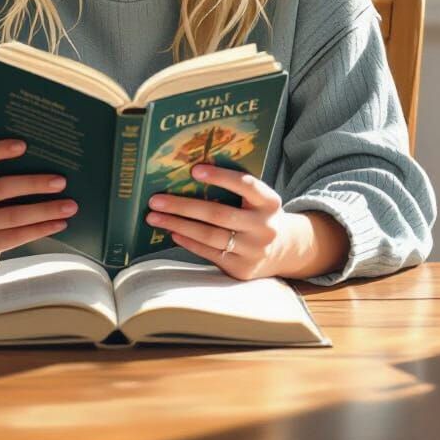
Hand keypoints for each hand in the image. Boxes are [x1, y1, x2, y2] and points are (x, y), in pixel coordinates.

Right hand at [0, 139, 76, 273]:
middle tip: (61, 181)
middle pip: (1, 188)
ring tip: (70, 206)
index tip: (24, 145)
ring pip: (13, 217)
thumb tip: (42, 162)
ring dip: (45, 211)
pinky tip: (58, 223)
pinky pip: (15, 238)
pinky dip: (40, 230)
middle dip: (34, 184)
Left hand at [144, 163, 290, 279]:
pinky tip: (172, 232)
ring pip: (210, 236)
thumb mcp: (257, 199)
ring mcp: (254, 251)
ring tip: (155, 217)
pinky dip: (189, 242)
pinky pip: (209, 253)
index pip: (246, 185)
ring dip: (178, 225)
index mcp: (269, 202)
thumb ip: (235, 187)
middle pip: (219, 214)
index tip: (194, 170)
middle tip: (156, 200)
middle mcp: (265, 227)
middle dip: (183, 206)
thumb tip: (193, 171)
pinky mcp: (242, 269)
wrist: (284, 250)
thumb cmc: (258, 215)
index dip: (221, 177)